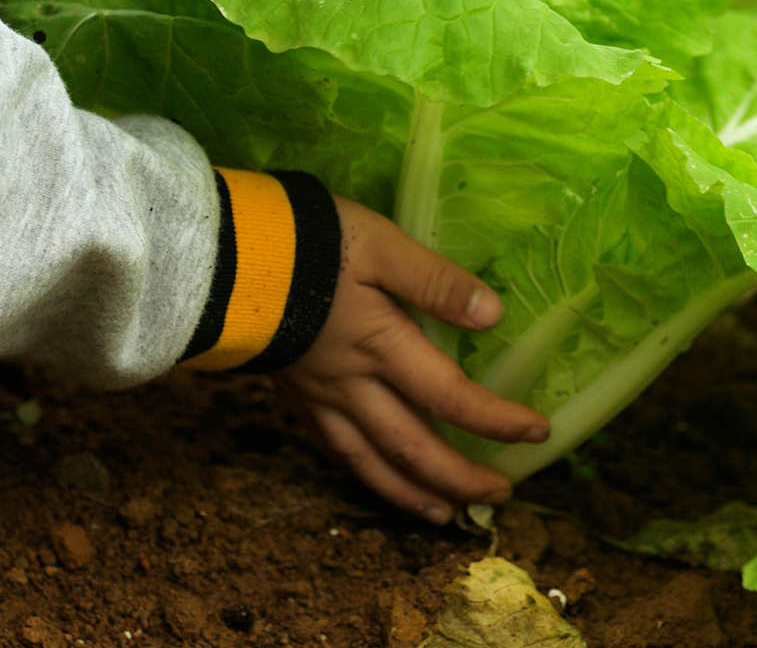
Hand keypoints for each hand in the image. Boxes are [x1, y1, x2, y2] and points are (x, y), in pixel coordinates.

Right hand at [273, 197, 548, 524]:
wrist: (219, 256)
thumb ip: (435, 281)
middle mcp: (352, 384)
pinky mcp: (291, 395)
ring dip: (412, 493)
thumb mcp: (379, 243)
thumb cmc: (305, 241)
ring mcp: (318, 396)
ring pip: (370, 462)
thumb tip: (493, 315)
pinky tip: (376, 477)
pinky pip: (332, 449)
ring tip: (444, 515)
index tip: (538, 433)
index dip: (497, 421)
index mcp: (380, 344)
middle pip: (414, 448)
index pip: (451, 397)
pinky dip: (363, 474)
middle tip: (501, 492)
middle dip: (460, 477)